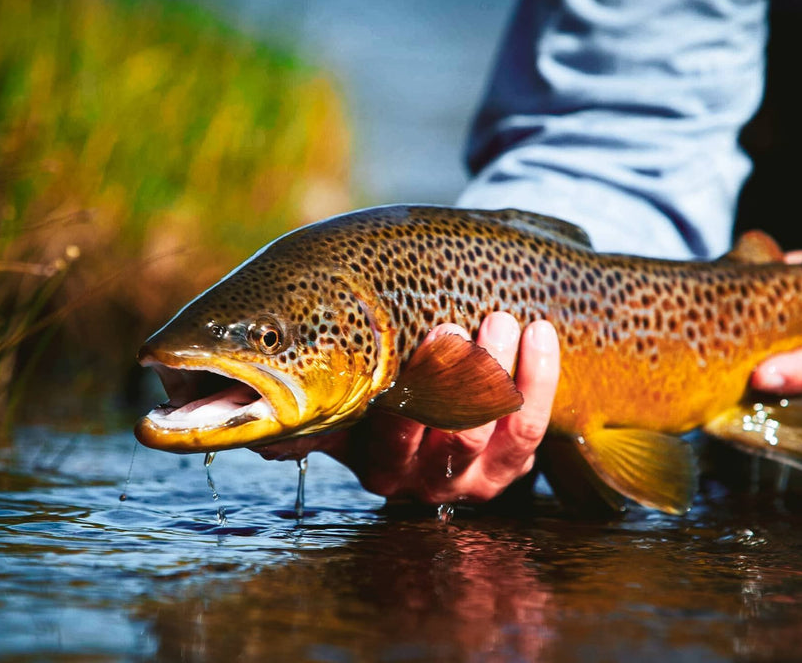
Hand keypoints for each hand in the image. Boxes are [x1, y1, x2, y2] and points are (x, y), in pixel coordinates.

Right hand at [257, 312, 560, 504]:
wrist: (438, 417)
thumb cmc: (381, 398)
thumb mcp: (348, 410)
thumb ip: (315, 415)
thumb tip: (262, 440)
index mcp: (379, 465)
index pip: (388, 441)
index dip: (400, 404)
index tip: (408, 348)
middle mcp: (428, 480)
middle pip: (449, 436)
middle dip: (454, 380)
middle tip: (454, 328)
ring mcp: (476, 475)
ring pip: (496, 428)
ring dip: (500, 371)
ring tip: (501, 320)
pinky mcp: (514, 464)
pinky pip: (533, 424)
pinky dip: (539, 377)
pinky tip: (538, 333)